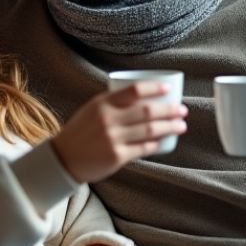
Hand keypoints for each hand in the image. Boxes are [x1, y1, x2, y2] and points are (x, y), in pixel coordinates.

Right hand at [50, 82, 186, 182]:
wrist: (63, 158)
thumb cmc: (81, 131)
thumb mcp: (93, 109)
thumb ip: (114, 102)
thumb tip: (145, 97)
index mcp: (103, 103)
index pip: (134, 90)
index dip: (154, 88)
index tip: (168, 88)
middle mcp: (108, 119)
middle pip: (147, 111)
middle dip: (169, 109)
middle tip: (182, 110)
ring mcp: (113, 139)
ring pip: (150, 130)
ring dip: (170, 127)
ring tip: (181, 125)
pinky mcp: (117, 157)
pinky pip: (143, 148)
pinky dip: (156, 144)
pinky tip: (165, 142)